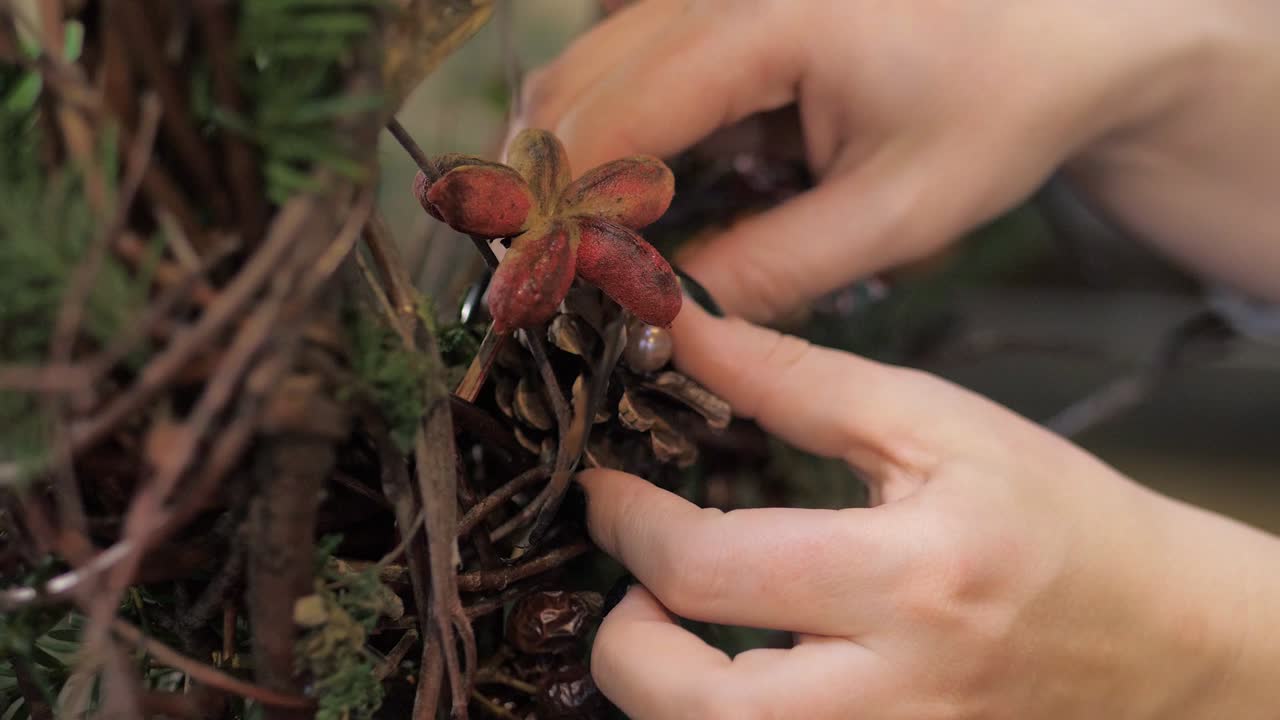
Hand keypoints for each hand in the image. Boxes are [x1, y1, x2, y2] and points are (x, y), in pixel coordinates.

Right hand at [518, 0, 1279, 319]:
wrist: (1059, 29)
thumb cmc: (995, 111)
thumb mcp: (892, 214)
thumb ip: (768, 269)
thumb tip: (662, 317)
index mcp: (769, 23)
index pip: (614, 125)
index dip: (564, 217)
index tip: (540, 295)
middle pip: (572, 89)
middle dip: (548, 193)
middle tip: (555, 285)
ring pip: (584, 66)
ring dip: (573, 159)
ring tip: (595, 247)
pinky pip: (621, 53)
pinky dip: (610, 126)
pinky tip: (642, 186)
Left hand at [578, 303, 1279, 718]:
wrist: (1160, 638)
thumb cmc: (1057, 518)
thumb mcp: (936, 425)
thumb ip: (798, 382)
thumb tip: (686, 332)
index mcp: (909, 580)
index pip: (707, 570)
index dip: (625, 523)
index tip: (602, 487)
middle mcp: (895, 694)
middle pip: (692, 707)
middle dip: (625, 641)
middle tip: (634, 578)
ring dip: (665, 690)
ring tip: (678, 623)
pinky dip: (724, 714)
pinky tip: (737, 665)